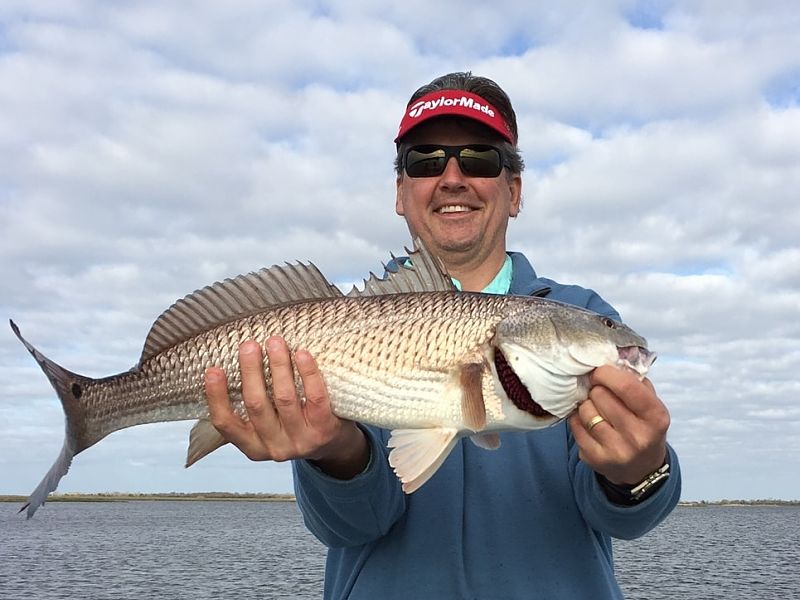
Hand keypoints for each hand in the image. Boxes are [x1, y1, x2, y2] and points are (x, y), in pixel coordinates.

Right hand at [204, 336, 368, 478]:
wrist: (336, 446)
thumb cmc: (297, 426)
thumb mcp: (269, 425)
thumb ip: (254, 405)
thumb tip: (236, 363)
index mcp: (253, 446)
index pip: (226, 424)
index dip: (216, 397)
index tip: (212, 369)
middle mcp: (275, 447)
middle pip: (257, 405)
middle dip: (251, 371)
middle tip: (248, 345)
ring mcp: (301, 440)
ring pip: (285, 398)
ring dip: (278, 366)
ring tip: (275, 342)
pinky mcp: (324, 429)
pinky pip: (315, 397)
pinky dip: (307, 372)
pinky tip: (302, 354)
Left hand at [568, 365, 669, 485]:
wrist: (641, 469)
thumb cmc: (644, 427)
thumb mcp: (651, 405)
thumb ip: (635, 382)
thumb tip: (611, 361)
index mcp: (656, 418)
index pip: (627, 387)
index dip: (607, 374)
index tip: (599, 371)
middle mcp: (637, 437)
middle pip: (601, 396)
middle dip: (596, 389)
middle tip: (599, 391)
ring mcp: (615, 451)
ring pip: (585, 410)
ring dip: (586, 404)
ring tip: (595, 408)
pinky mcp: (594, 459)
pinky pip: (574, 426)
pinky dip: (577, 419)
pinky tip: (588, 421)